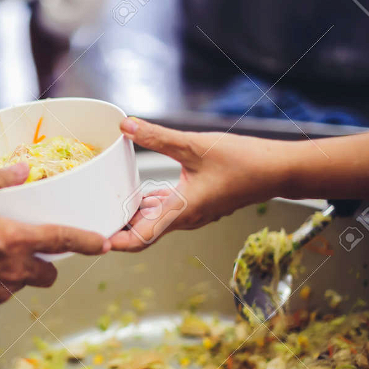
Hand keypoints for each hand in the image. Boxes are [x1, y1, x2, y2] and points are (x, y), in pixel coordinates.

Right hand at [0, 163, 109, 310]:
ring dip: (21, 270)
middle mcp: (14, 268)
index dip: (88, 242)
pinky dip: (0, 280)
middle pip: (50, 272)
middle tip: (29, 246)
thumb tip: (23, 169)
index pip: (63, 240)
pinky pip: (5, 291)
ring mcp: (2, 289)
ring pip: (27, 282)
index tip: (105, 244)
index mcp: (14, 239)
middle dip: (47, 262)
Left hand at [110, 118, 284, 251]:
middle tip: (89, 216)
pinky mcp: (198, 204)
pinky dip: (149, 204)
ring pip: (154, 220)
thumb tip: (126, 125)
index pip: (140, 239)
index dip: (114, 243)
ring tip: (105, 204)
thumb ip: (157, 137)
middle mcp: (184, 218)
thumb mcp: (195, 145)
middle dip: (116, 227)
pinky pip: (167, 209)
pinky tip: (137, 191)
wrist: (279, 170)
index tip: (93, 239)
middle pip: (142, 232)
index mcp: (180, 211)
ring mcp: (192, 213)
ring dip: (132, 215)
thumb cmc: (244, 161)